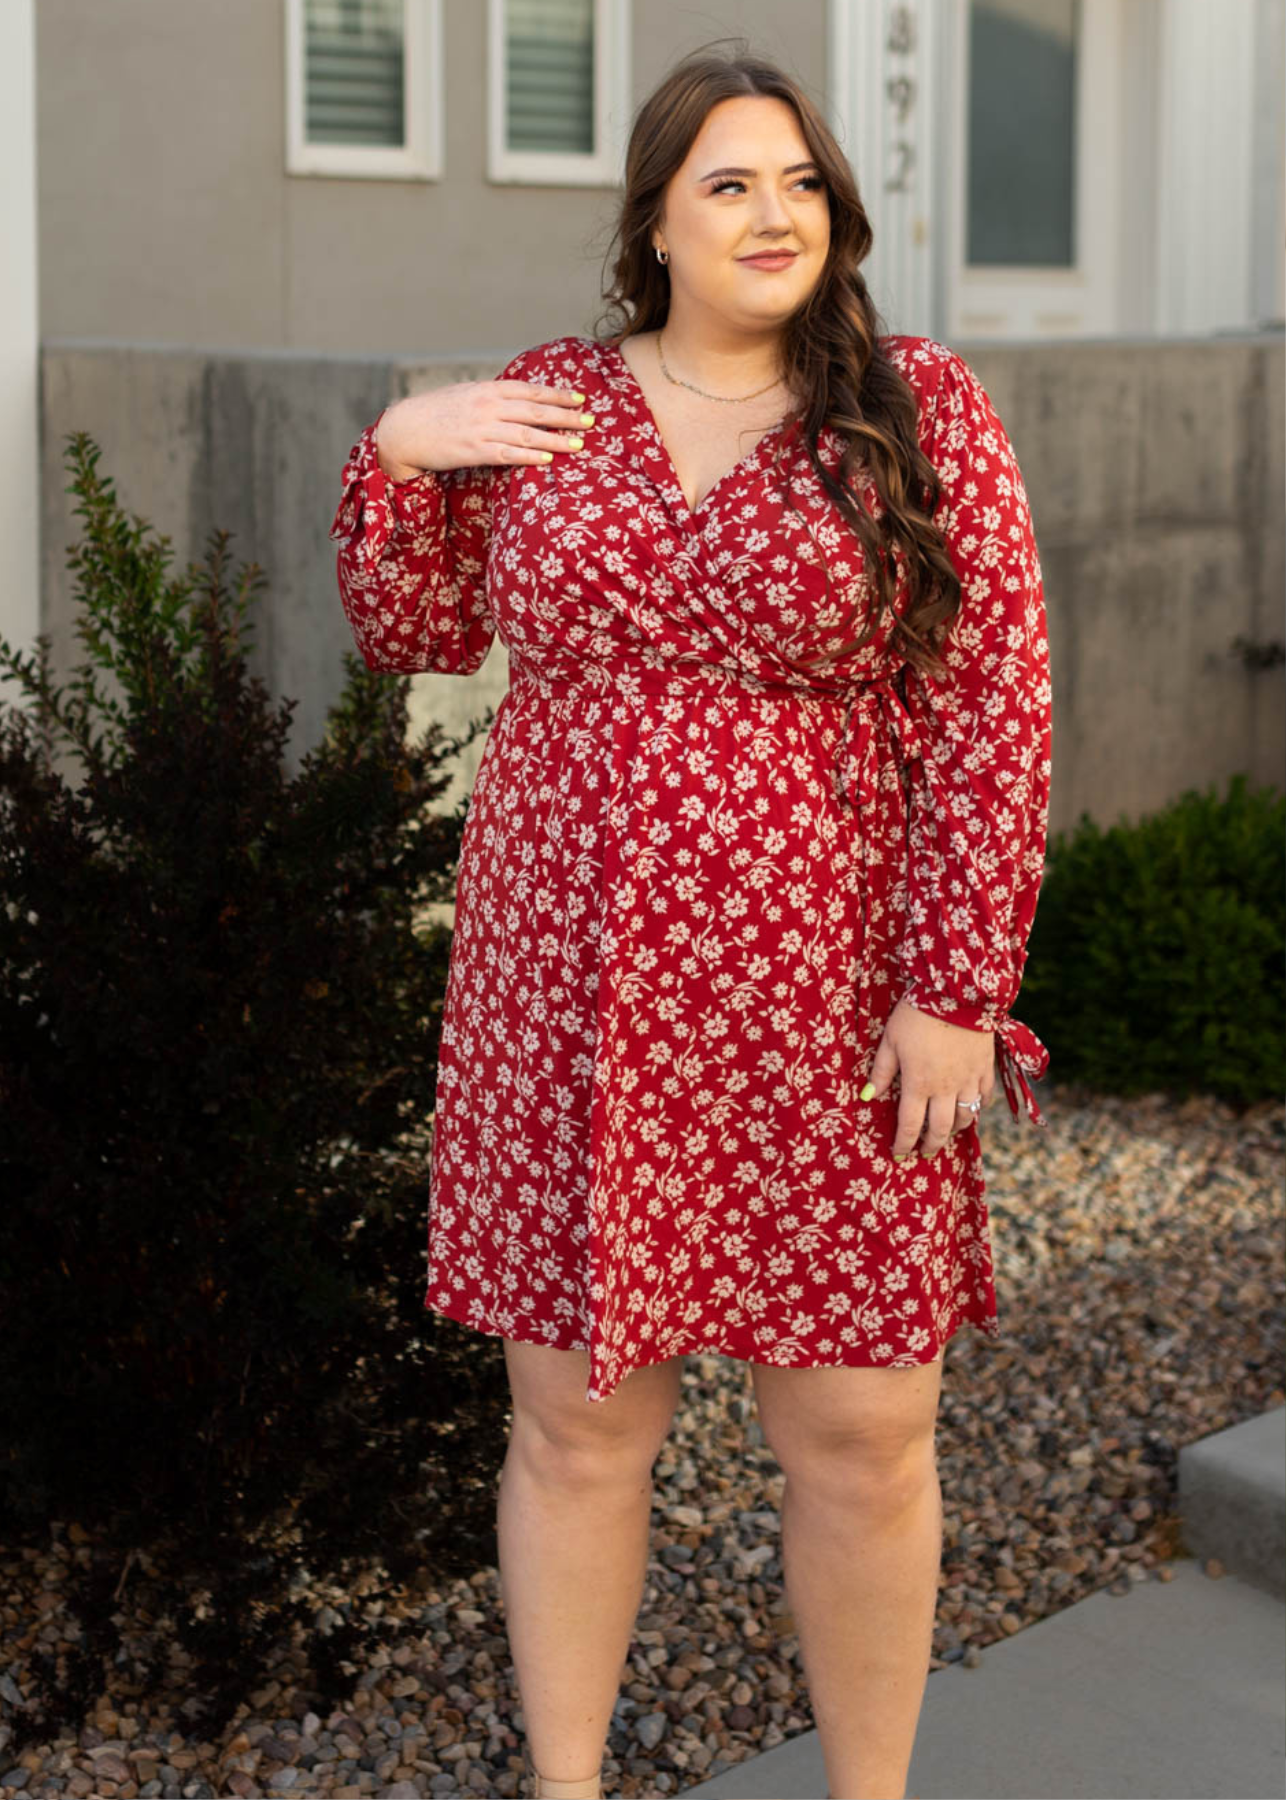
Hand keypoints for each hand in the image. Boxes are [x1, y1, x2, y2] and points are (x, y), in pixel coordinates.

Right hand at [374, 378, 593, 479]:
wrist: (405, 429)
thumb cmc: (438, 413)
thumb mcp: (468, 394)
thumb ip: (494, 397)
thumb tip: (520, 400)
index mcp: (488, 389)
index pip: (531, 390)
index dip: (558, 395)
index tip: (580, 399)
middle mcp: (488, 406)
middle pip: (536, 411)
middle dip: (567, 416)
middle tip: (591, 422)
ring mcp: (481, 428)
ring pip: (527, 433)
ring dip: (556, 439)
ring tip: (579, 444)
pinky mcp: (474, 451)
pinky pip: (507, 454)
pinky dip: (529, 455)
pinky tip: (547, 459)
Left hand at [864, 997, 997, 1159]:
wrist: (957, 993)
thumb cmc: (917, 1014)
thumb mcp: (891, 1040)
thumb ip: (881, 1071)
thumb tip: (867, 1098)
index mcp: (918, 1084)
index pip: (909, 1125)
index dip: (903, 1143)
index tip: (898, 1154)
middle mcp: (945, 1088)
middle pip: (939, 1129)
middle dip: (930, 1146)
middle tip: (924, 1153)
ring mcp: (968, 1080)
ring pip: (965, 1118)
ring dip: (954, 1130)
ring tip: (945, 1133)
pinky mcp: (985, 1068)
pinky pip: (984, 1097)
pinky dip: (977, 1107)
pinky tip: (971, 1108)